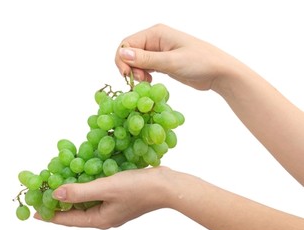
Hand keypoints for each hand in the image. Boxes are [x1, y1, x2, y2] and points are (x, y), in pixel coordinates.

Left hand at [35, 167, 176, 228]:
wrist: (169, 186)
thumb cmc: (138, 187)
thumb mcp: (105, 188)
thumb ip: (79, 192)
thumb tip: (55, 195)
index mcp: (99, 219)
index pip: (68, 219)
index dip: (49, 214)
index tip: (33, 211)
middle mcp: (104, 216)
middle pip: (75, 212)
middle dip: (58, 204)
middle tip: (41, 196)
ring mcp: (113, 208)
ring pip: (85, 202)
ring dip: (71, 194)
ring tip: (56, 185)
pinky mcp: (120, 198)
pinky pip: (96, 194)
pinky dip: (85, 186)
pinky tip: (80, 176)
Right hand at [114, 24, 240, 91]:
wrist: (220, 73)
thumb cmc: (200, 63)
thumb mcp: (171, 61)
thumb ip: (145, 58)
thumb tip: (122, 53)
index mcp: (156, 33)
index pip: (127, 44)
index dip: (123, 59)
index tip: (128, 75)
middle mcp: (155, 40)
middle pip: (129, 53)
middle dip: (130, 68)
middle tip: (140, 81)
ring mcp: (158, 51)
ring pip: (135, 61)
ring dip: (136, 73)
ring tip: (147, 82)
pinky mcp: (162, 62)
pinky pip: (144, 67)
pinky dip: (143, 75)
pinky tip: (151, 82)